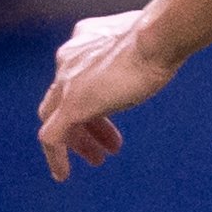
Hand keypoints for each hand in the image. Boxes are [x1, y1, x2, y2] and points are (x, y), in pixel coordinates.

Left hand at [37, 9, 177, 182]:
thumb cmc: (159, 37)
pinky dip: (55, 157)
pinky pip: (52, 138)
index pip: (78, 73)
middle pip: (62, 97)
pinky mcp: (71, 105)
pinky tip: (63, 174)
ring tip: (97, 159)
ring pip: (55, 118)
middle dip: (85, 122)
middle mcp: (68, 59)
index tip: (111, 111)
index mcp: (84, 39)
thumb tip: (160, 48)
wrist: (154, 39)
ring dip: (77, 140)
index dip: (95, 95)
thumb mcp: (145, 43)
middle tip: (105, 143)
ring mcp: (66, 82)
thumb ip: (139, 49)